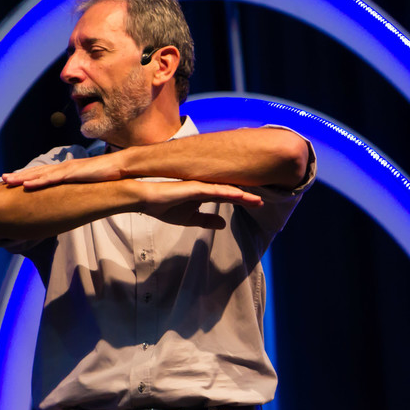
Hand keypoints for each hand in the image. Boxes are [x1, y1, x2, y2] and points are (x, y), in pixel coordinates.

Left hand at [2, 155, 123, 190]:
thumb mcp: (87, 183)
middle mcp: (63, 168)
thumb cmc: (105, 176)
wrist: (120, 167)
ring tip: (7, 181)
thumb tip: (70, 197)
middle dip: (18, 176)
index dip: (27, 176)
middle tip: (2, 179)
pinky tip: (27, 185)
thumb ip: (76, 188)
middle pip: (36, 172)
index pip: (42, 173)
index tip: (13, 180)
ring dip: (22, 178)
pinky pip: (52, 179)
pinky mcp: (72, 174)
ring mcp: (67, 170)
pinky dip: (38, 181)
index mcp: (65, 170)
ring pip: (40, 174)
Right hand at [137, 180, 262, 228]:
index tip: (258, 203)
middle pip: (232, 191)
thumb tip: (223, 224)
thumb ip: (206, 220)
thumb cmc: (165, 206)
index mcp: (205, 193)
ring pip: (227, 190)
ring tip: (258, 200)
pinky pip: (216, 190)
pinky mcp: (196, 187)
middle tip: (263, 201)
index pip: (228, 196)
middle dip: (248, 196)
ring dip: (243, 195)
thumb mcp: (189, 218)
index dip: (243, 200)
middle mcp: (206, 187)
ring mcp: (201, 185)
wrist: (145, 199)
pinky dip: (230, 193)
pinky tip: (242, 196)